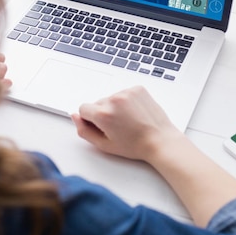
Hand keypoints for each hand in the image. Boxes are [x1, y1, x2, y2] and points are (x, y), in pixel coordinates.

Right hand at [73, 85, 235, 226]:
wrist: (160, 140)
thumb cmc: (135, 146)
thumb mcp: (104, 145)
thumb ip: (84, 131)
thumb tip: (75, 116)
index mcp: (103, 114)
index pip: (83, 108)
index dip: (90, 120)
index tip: (102, 127)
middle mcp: (114, 99)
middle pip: (97, 103)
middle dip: (103, 113)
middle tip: (118, 127)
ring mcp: (127, 92)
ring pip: (111, 98)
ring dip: (115, 107)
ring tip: (129, 121)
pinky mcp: (137, 89)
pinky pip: (124, 93)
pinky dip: (127, 101)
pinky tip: (135, 113)